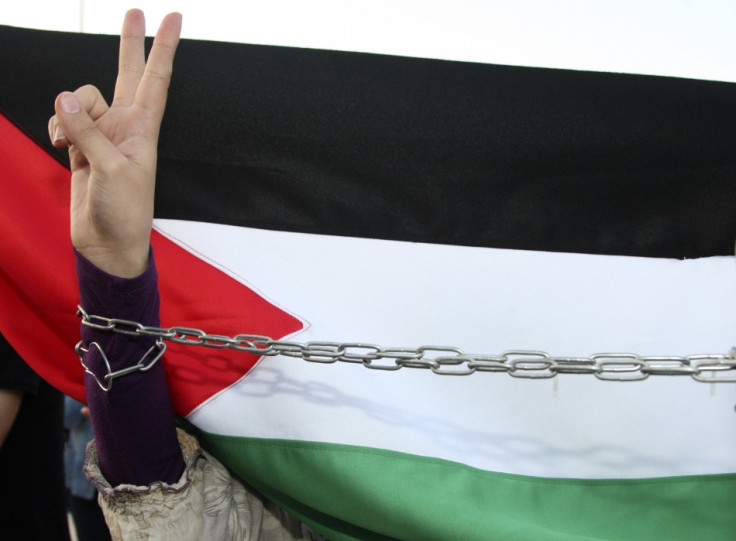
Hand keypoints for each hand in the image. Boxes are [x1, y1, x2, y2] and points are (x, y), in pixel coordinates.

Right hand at [48, 9, 181, 277]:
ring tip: (69, 142)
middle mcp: (125, 126)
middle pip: (127, 75)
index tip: (173, 17)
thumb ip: (87, 132)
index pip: (156, 79)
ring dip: (69, 113)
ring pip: (81, 100)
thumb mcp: (110, 170)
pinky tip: (61, 145)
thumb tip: (64, 97)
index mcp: (144, 129)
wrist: (107, 243)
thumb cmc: (123, 211)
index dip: (163, 48)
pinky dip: (57, 127)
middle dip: (130, 44)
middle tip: (136, 10)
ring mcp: (103, 135)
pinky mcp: (82, 147)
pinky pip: (64, 121)